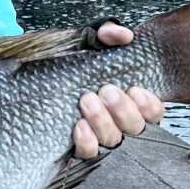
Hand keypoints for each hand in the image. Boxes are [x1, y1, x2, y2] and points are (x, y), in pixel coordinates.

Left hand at [72, 22, 164, 157]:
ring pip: (113, 139)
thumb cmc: (73, 65)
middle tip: (106, 91)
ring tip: (87, 100)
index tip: (135, 90)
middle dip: (123, 110)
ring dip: (103, 121)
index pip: (153, 112)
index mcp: (129, 101)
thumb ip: (108, 34)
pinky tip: (78, 125)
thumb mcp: (90, 45)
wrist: (35, 86)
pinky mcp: (80, 148)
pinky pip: (89, 153)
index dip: (150, 105)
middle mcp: (119, 122)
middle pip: (135, 127)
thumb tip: (124, 35)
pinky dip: (87, 141)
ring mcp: (100, 137)